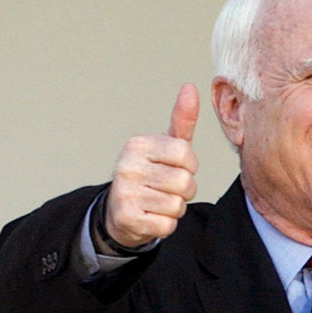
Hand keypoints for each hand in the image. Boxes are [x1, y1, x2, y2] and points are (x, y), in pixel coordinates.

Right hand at [101, 84, 200, 250]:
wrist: (120, 212)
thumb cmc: (150, 174)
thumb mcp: (165, 145)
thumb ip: (181, 119)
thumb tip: (190, 87)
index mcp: (137, 145)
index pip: (185, 154)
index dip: (190, 165)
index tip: (177, 167)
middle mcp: (127, 167)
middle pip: (184, 182)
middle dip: (184, 190)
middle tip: (167, 189)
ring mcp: (125, 194)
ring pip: (177, 205)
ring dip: (175, 208)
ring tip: (159, 202)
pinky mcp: (128, 219)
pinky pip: (167, 224)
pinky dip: (166, 224)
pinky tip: (152, 216)